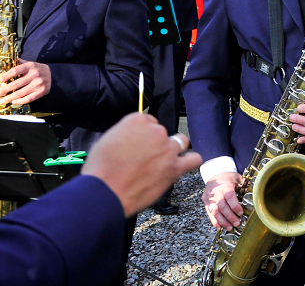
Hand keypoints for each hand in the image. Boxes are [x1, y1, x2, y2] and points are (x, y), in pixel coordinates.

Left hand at [0, 60, 50, 104]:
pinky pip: (29, 98)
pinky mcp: (41, 92)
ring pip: (21, 93)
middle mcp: (35, 75)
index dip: (6, 76)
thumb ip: (20, 63)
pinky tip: (14, 102)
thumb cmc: (38, 70)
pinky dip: (21, 101)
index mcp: (31, 66)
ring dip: (10, 98)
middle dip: (5, 89)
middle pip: (17, 84)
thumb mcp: (30, 64)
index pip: (15, 71)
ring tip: (2, 100)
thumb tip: (7, 63)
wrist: (53, 75)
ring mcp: (39, 84)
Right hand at [83, 112, 202, 216]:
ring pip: (180, 141)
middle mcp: (156, 131)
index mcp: (137, 120)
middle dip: (155, 142)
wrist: (105, 192)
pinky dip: (190, 161)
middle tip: (144, 156)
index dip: (143, 134)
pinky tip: (183, 164)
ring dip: (173, 149)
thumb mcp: (107, 140)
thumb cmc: (100, 169)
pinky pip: (194, 159)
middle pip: (163, 132)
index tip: (138, 143)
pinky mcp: (175, 167)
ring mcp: (168, 148)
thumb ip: (126, 133)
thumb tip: (133, 138)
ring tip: (162, 160)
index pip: (148, 121)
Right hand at [202, 171, 243, 229]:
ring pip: (214, 211)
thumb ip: (244, 186)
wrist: (215, 173)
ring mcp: (209, 196)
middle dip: (230, 216)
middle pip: (222, 206)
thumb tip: (254, 194)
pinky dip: (214, 221)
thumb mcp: (238, 178)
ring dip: (222, 221)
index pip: (229, 196)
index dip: (235, 206)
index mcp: (225, 184)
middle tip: (237, 223)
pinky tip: (219, 227)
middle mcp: (215, 191)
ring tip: (230, 227)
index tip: (241, 213)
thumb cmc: (228, 177)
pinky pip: (209, 213)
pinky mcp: (205, 201)